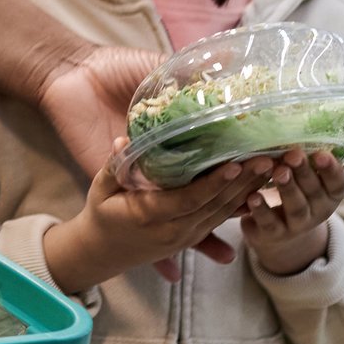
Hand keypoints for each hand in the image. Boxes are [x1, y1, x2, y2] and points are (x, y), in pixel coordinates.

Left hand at [35, 44, 246, 277]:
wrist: (67, 74)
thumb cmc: (114, 69)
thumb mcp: (158, 70)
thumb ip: (190, 78)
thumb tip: (230, 70)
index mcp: (182, 136)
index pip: (220, 164)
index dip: (246, 174)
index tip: (276, 180)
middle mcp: (168, 161)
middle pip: (207, 192)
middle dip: (235, 204)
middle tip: (263, 213)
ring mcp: (145, 176)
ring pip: (180, 211)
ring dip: (204, 235)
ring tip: (229, 254)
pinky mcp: (118, 183)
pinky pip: (139, 217)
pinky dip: (152, 246)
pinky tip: (173, 274)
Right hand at [43, 141, 284, 295]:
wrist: (103, 252)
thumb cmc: (101, 214)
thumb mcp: (100, 189)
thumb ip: (114, 167)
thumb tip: (124, 141)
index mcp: (150, 216)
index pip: (189, 199)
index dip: (213, 183)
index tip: (234, 164)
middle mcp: (174, 231)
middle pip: (215, 206)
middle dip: (243, 183)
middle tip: (268, 158)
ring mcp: (186, 236)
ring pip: (224, 213)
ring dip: (250, 190)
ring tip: (272, 166)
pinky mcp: (193, 236)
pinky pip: (221, 218)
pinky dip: (243, 201)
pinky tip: (260, 185)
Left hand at [243, 148, 343, 274]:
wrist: (278, 232)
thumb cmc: (294, 193)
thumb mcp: (305, 178)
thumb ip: (305, 159)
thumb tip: (299, 122)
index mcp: (329, 194)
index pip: (338, 183)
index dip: (332, 170)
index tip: (321, 153)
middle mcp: (318, 211)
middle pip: (314, 192)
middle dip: (304, 173)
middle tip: (294, 155)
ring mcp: (297, 225)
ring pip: (296, 208)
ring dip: (287, 189)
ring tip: (278, 171)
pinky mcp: (273, 234)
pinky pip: (270, 223)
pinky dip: (261, 210)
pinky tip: (252, 196)